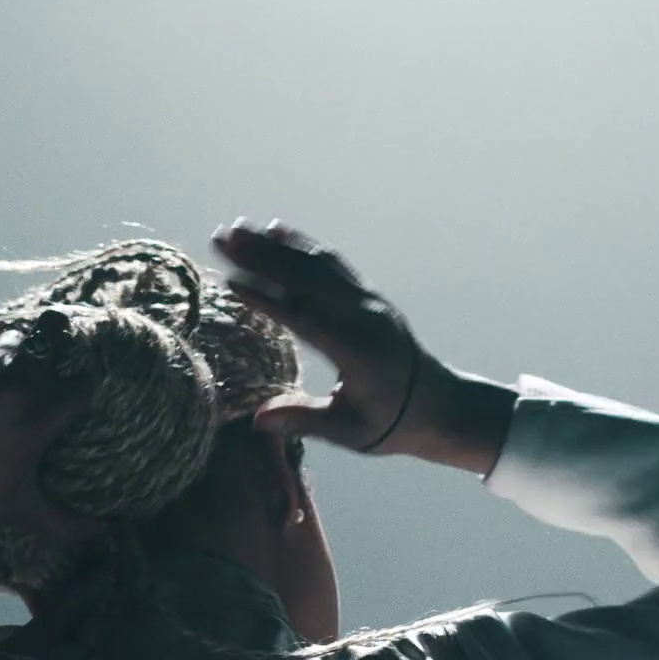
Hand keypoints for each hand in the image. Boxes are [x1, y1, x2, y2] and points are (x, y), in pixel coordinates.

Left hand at [0, 310, 102, 543]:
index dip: (83, 384)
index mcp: (37, 422)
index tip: (78, 389)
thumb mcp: (17, 510)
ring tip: (6, 375)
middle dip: (53, 355)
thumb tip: (101, 534)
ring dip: (17, 354)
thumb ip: (64, 523)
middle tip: (44, 372)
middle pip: (53, 344)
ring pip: (17, 341)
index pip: (82, 383)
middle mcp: (15, 388)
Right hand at [212, 218, 513, 472]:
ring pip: (318, 263)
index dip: (267, 300)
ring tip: (236, 228)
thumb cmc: (390, 424)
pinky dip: (303, 245)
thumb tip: (258, 420)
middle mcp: (363, 317)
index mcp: (357, 352)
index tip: (230, 281)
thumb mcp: (348, 432)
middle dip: (261, 256)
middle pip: (307, 278)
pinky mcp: (367, 295)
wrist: (439, 404)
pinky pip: (332, 263)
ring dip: (276, 244)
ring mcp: (367, 301)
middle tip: (219, 239)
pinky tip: (277, 229)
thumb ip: (304, 421)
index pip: (306, 318)